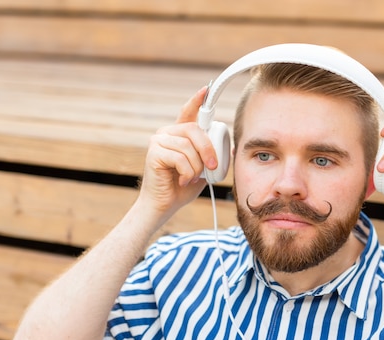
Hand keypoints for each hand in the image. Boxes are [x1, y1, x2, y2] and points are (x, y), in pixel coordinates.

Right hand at [136, 87, 218, 222]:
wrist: (165, 205)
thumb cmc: (183, 187)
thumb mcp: (203, 168)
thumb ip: (211, 156)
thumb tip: (230, 148)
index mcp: (179, 134)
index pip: (188, 112)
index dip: (197, 101)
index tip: (206, 90)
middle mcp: (166, 133)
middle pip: (194, 130)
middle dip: (208, 149)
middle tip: (213, 166)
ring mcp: (158, 142)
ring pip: (188, 146)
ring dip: (197, 166)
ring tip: (193, 177)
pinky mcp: (153, 153)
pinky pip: (180, 158)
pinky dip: (188, 172)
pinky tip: (183, 180)